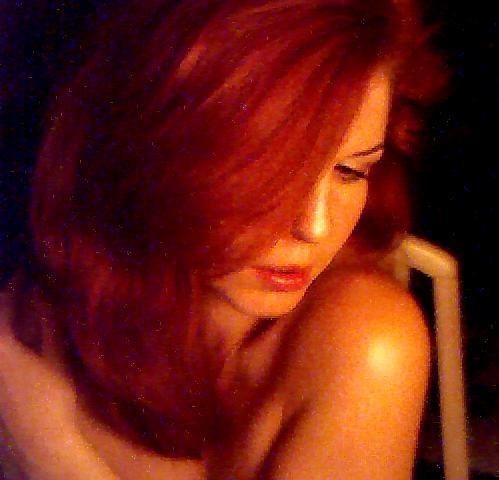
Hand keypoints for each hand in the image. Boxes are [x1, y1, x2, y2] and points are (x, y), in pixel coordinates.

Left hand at [0, 294, 117, 479]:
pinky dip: (8, 339)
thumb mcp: (56, 359)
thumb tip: (49, 299)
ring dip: (8, 322)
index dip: (13, 289)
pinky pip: (0, 354)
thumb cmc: (50, 398)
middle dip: (8, 304)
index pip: (3, 309)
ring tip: (23, 312)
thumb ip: (50, 328)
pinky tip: (21, 341)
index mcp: (2, 349)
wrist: (38, 441)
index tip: (25, 275)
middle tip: (22, 289)